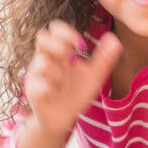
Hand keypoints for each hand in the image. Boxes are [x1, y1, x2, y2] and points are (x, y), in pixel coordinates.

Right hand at [24, 21, 120, 140]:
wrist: (64, 119)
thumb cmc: (75, 93)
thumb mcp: (94, 75)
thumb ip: (104, 58)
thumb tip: (114, 38)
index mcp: (57, 53)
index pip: (55, 29)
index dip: (67, 32)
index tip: (82, 45)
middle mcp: (44, 60)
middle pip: (41, 37)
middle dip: (60, 46)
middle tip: (72, 60)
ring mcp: (36, 76)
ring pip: (42, 63)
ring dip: (58, 72)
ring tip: (63, 84)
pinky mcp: (33, 92)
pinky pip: (38, 85)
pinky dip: (49, 89)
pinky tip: (55, 94)